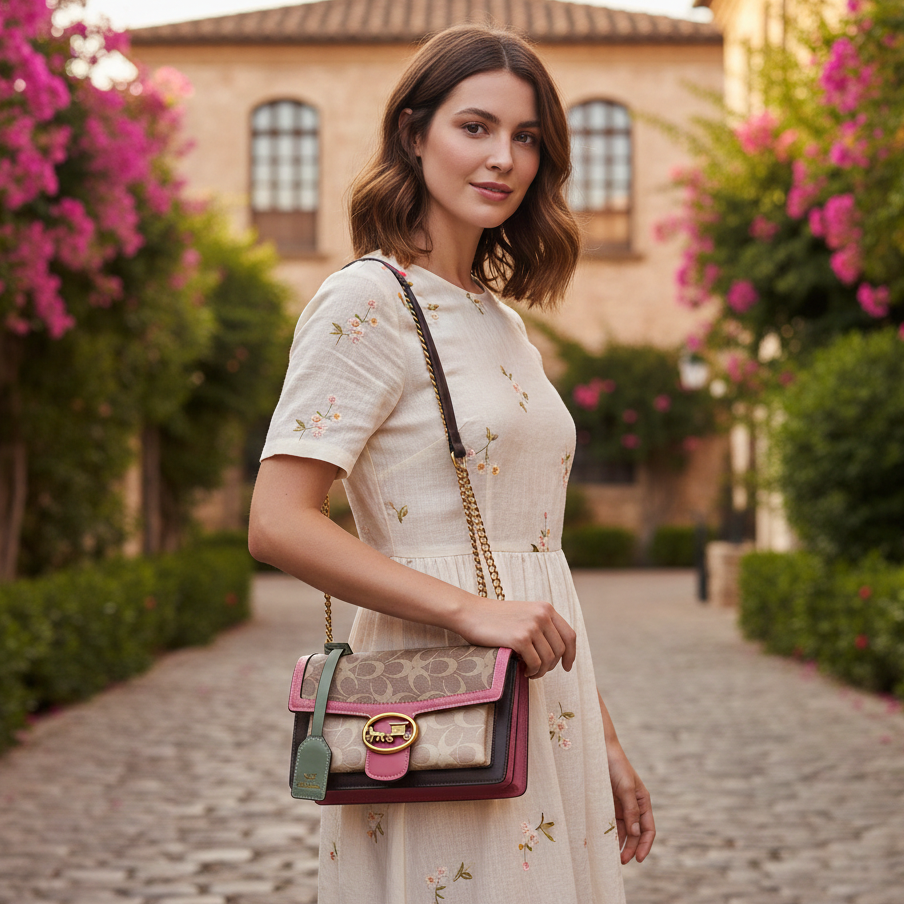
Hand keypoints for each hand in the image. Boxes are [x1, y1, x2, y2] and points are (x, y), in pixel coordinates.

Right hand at [454, 598, 576, 678]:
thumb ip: (540, 626)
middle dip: (551, 665)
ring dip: (540, 670)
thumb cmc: (493, 617)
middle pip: (560, 650)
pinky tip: (522, 670)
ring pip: (549, 659)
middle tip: (538, 671)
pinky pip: (535, 663)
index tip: (567, 666)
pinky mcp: (520, 638)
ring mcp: (532, 626)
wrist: (470, 612)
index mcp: (545, 608)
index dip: (571, 654)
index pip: (569, 635)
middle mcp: (542, 615)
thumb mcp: (523, 615)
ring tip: (529, 672)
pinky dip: (531, 671)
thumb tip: (556, 653)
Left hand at [607, 744, 654, 863]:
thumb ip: (631, 809)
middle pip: (635, 833)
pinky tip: (602, 841)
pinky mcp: (606, 802)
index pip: (648, 829)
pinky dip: (608, 832)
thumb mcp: (626, 786)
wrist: (598, 748)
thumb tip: (635, 833)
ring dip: (618, 843)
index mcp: (642, 801)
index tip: (638, 859)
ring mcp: (619, 804)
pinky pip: (609, 822)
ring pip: (622, 830)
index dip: (645, 845)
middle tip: (622, 862)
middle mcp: (632, 805)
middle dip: (630, 848)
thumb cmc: (615, 764)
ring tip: (611, 857)